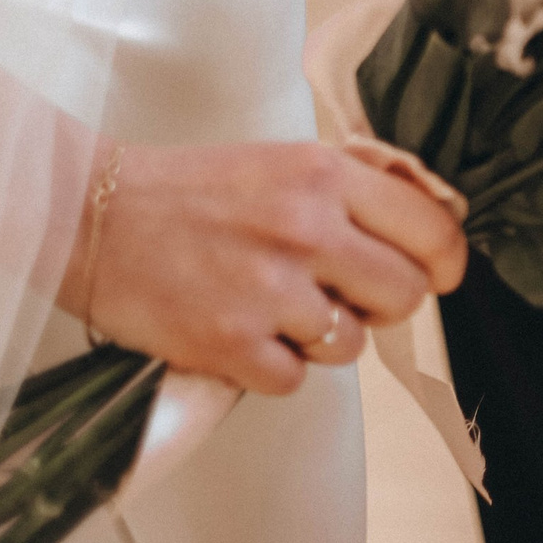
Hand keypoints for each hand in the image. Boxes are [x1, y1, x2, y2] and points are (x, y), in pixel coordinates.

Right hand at [81, 139, 467, 395]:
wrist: (96, 215)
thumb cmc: (194, 190)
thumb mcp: (287, 162)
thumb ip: (356, 191)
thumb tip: (428, 226)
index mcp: (324, 175)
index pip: (431, 229)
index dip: (446, 261)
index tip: (440, 273)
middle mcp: (305, 228)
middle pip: (405, 294)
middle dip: (384, 303)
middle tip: (347, 293)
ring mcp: (268, 290)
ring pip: (353, 344)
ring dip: (325, 337)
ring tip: (281, 309)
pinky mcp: (230, 344)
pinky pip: (296, 380)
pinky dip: (276, 366)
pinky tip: (247, 333)